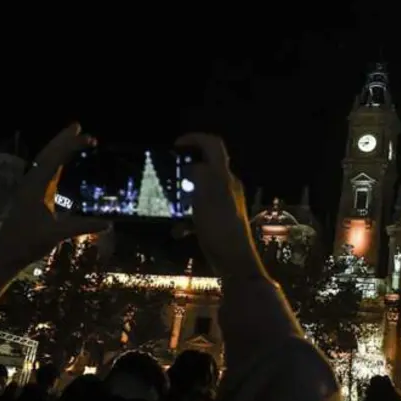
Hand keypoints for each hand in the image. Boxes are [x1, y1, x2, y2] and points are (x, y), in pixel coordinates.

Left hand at [0, 124, 111, 301]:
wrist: (6, 253)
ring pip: (44, 160)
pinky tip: (60, 163)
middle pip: (48, 153)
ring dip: (58, 148)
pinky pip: (44, 171)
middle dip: (63, 139)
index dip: (72, 145)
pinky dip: (55, 161)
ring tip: (72, 137)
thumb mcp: (56, 234)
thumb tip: (108, 224)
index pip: (55, 158)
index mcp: (36, 187)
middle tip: (78, 126)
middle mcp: (32, 182)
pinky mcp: (32, 196)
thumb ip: (81, 226)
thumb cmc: (28, 243)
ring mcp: (30, 188)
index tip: (90, 138)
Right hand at [174, 133, 265, 281]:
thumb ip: (201, 175)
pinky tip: (178, 231)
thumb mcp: (207, 196)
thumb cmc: (221, 227)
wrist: (234, 261)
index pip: (214, 146)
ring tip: (169, 207)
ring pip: (199, 192)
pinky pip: (198, 214)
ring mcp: (224, 205)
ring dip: (183, 198)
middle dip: (184, 171)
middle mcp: (227, 187)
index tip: (175, 145)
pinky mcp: (218, 222)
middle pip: (205, 168)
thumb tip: (193, 166)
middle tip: (167, 177)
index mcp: (225, 177)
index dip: (195, 139)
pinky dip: (186, 220)